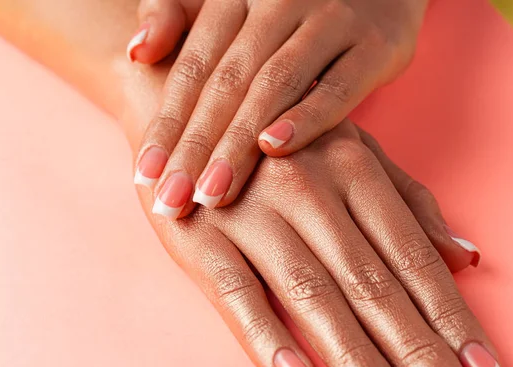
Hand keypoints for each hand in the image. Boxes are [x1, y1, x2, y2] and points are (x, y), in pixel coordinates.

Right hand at [119, 61, 498, 366]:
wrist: (195, 112)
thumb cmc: (283, 140)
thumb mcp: (352, 150)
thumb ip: (408, 200)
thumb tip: (464, 256)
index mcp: (352, 166)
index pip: (412, 254)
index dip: (451, 315)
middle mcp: (307, 189)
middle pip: (371, 282)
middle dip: (416, 349)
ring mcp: (252, 213)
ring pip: (311, 293)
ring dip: (355, 356)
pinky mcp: (202, 236)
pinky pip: (237, 294)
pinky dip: (268, 337)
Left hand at [127, 0, 427, 217]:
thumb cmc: (290, 7)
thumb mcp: (231, 1)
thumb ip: (177, 17)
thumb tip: (135, 55)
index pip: (193, 66)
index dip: (167, 121)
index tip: (145, 175)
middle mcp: (279, 1)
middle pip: (228, 81)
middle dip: (196, 146)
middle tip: (171, 201)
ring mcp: (331, 19)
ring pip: (275, 86)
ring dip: (239, 143)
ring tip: (212, 193)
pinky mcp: (377, 45)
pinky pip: (340, 86)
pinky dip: (308, 116)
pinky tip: (276, 149)